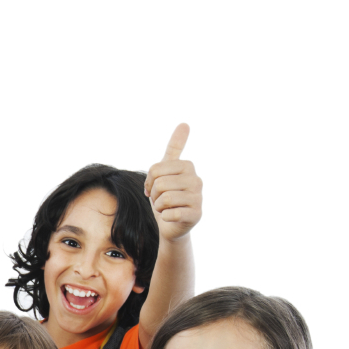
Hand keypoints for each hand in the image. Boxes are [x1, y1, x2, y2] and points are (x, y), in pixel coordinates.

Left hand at [144, 124, 200, 241]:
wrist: (170, 225)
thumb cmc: (166, 196)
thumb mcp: (166, 171)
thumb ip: (174, 148)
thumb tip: (185, 123)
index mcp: (188, 166)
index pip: (156, 169)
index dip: (149, 181)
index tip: (153, 187)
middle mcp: (196, 180)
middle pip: (160, 184)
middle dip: (155, 195)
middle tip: (161, 200)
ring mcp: (198, 198)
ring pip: (165, 198)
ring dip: (159, 207)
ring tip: (166, 208)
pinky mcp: (196, 215)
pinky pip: (170, 214)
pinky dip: (165, 217)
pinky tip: (171, 217)